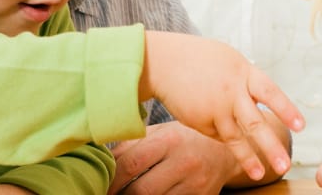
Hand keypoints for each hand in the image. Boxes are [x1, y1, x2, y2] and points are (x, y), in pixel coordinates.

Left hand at [108, 122, 231, 194]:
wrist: (224, 151)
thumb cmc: (184, 139)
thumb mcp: (160, 133)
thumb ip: (132, 145)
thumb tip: (100, 161)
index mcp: (170, 140)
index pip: (132, 164)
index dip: (111, 179)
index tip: (98, 184)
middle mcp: (184, 162)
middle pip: (141, 190)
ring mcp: (194, 184)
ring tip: (126, 194)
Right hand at [142, 31, 304, 180]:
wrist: (164, 61)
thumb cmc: (201, 58)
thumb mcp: (230, 61)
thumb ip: (248, 79)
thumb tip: (266, 98)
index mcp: (243, 73)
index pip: (269, 93)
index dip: (285, 110)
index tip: (301, 127)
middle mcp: (230, 92)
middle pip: (254, 123)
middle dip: (270, 146)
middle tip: (285, 164)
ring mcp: (214, 109)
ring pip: (235, 138)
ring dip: (248, 158)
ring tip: (259, 174)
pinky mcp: (199, 122)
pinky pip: (218, 135)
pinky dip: (225, 139)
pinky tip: (224, 134)